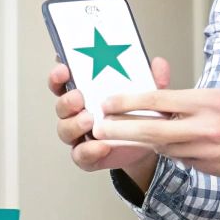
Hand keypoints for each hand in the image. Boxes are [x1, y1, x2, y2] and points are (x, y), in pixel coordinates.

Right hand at [48, 57, 170, 177]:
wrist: (148, 144)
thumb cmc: (139, 113)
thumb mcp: (147, 94)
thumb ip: (152, 79)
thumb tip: (159, 64)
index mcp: (85, 91)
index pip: (64, 80)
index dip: (59, 74)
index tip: (64, 68)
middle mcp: (78, 112)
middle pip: (61, 105)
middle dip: (67, 100)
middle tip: (79, 97)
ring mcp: (80, 135)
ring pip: (65, 129)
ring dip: (75, 124)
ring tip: (90, 120)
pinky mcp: (88, 155)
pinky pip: (80, 155)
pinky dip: (88, 151)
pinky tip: (101, 146)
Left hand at [91, 87, 219, 178]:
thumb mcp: (218, 94)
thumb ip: (186, 102)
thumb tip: (156, 107)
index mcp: (206, 103)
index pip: (159, 101)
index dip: (128, 102)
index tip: (107, 103)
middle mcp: (206, 129)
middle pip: (154, 131)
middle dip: (122, 131)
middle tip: (98, 128)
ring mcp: (210, 153)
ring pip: (166, 148)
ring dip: (145, 143)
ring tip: (124, 136)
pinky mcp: (214, 169)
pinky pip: (184, 160)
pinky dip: (174, 152)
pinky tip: (171, 145)